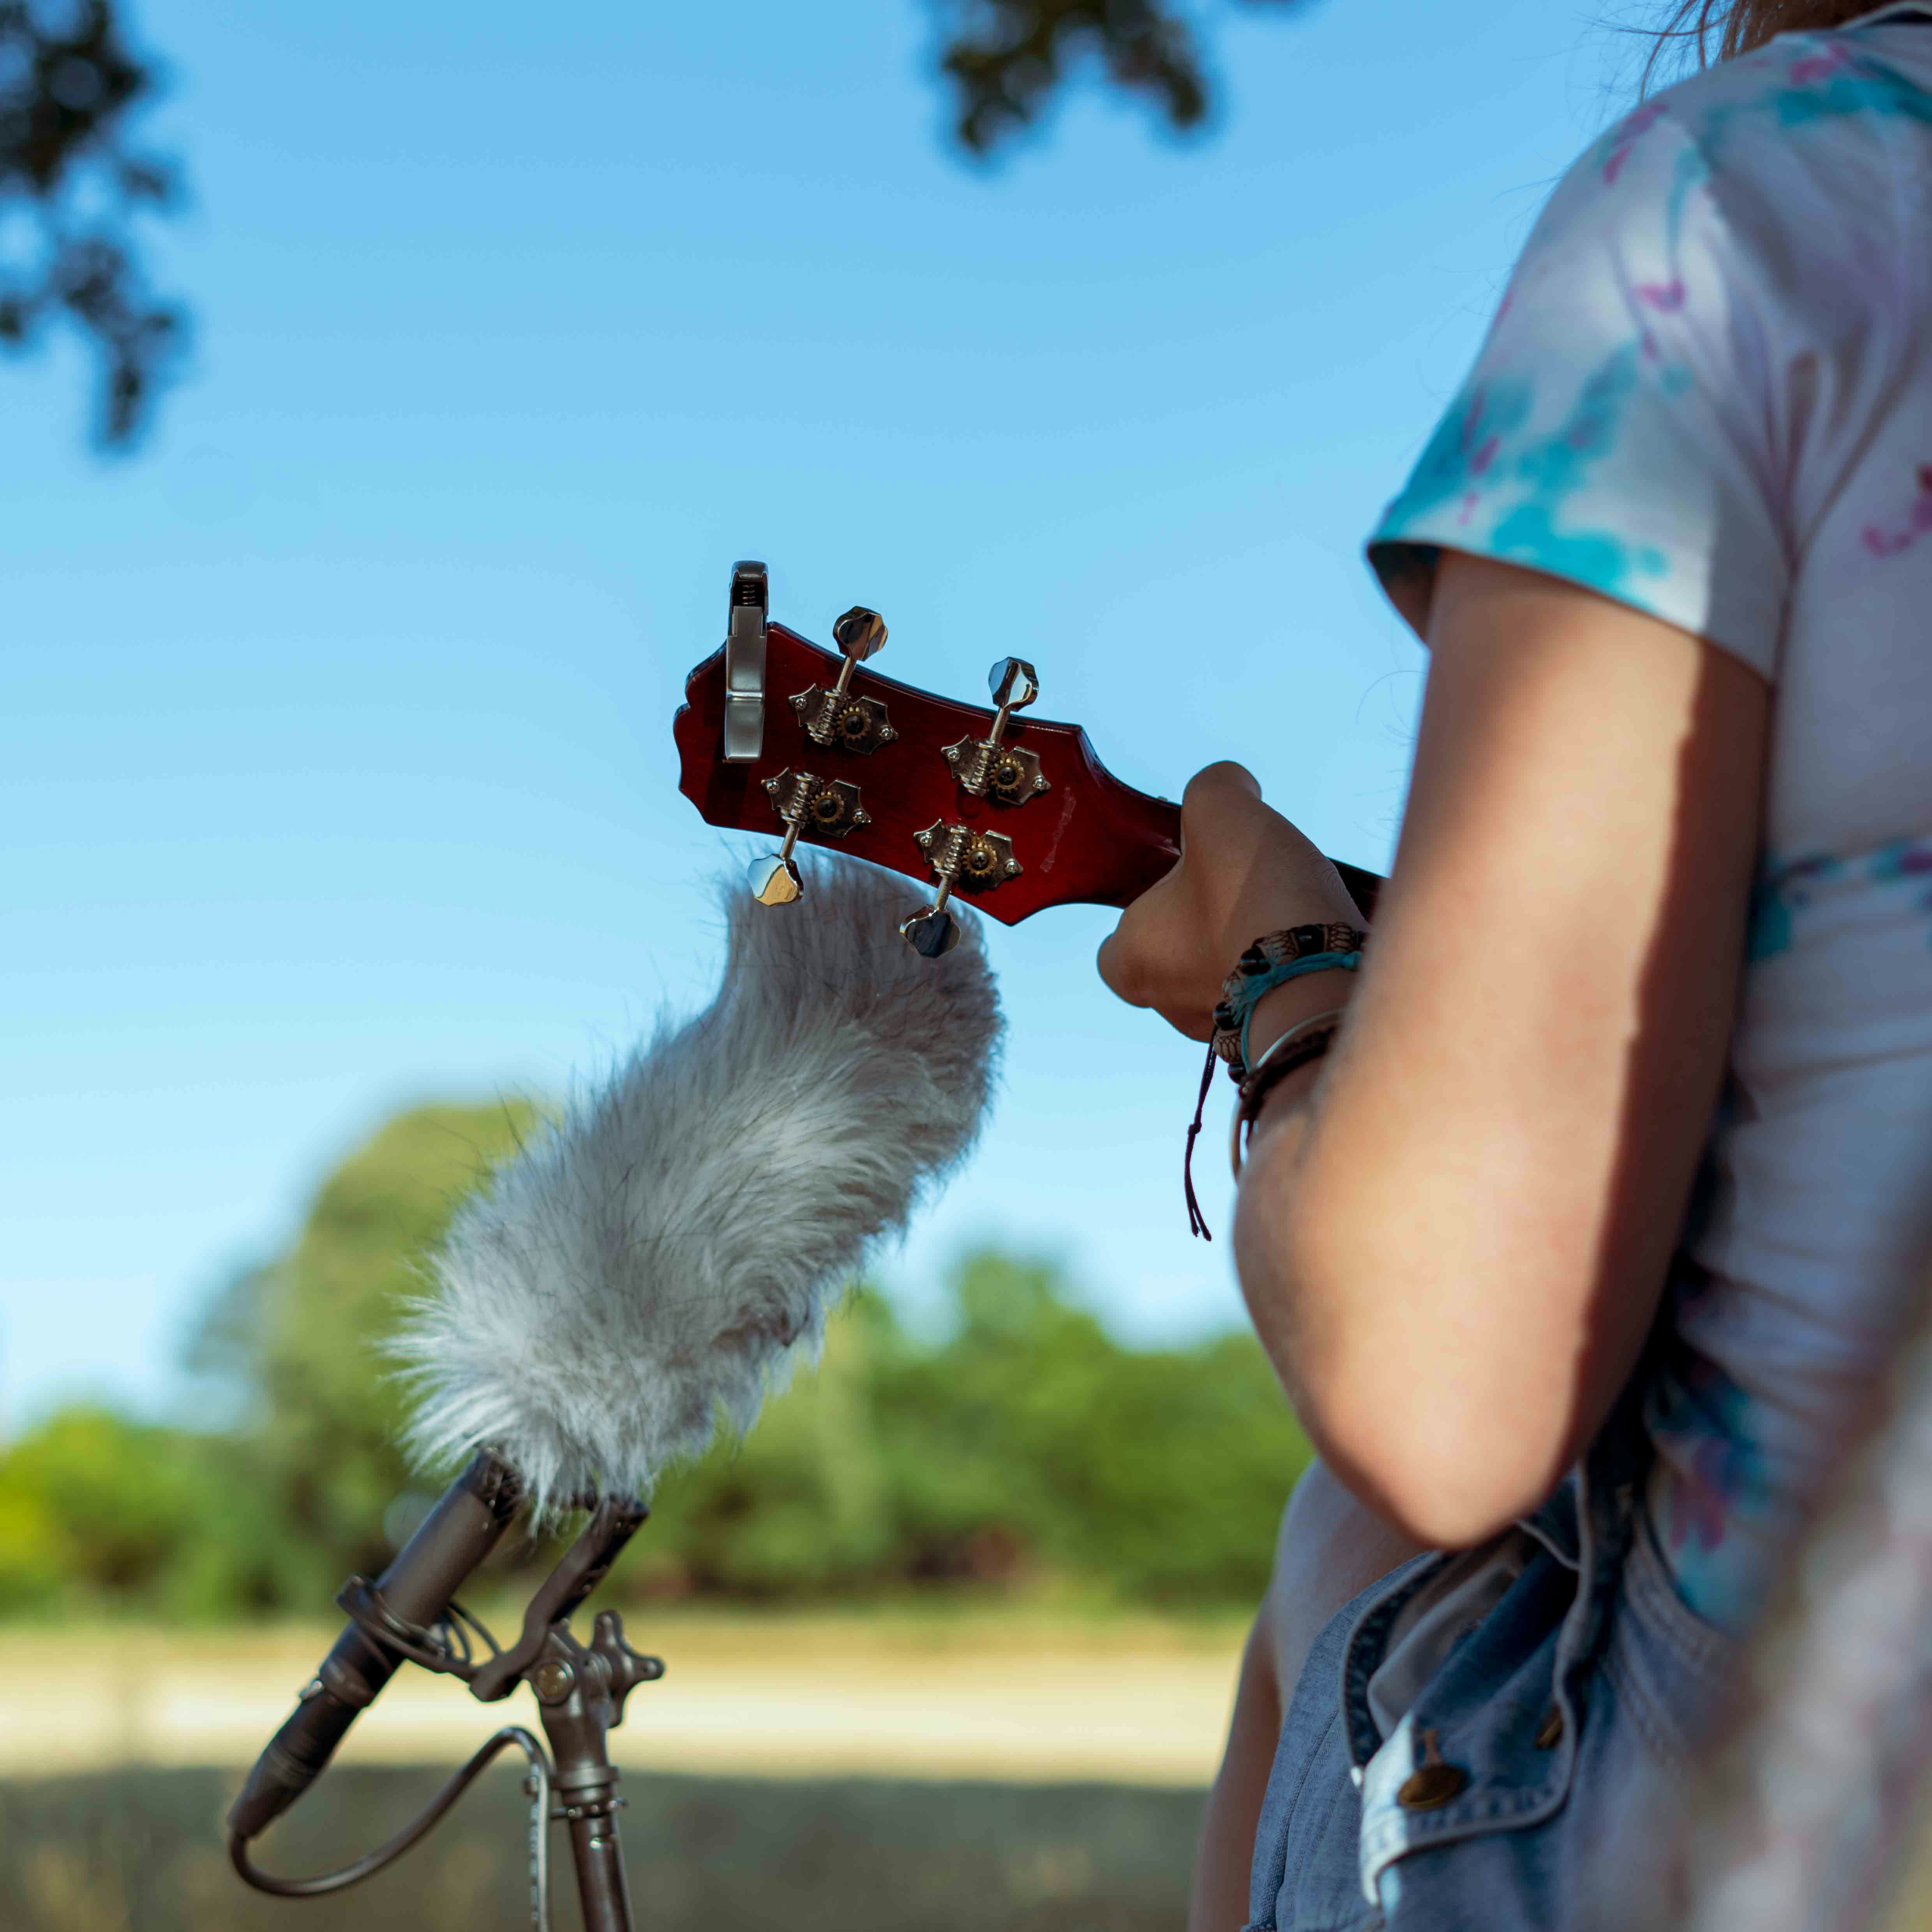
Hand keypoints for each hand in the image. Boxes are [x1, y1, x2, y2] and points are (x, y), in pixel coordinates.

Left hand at [1097, 762, 1362, 1040]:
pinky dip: (1285, 969)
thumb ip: (1214, 786)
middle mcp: (1172, 1005)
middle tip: (1240, 890)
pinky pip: (1271, 996)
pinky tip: (1311, 937)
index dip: (1140, 916)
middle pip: (1175, 960)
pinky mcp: (1277, 1036)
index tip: (1176, 887)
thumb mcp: (1218, 808)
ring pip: (1226, 980)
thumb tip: (1232, 784)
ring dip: (1248, 948)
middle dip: (1204, 927)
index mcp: (1134, 962)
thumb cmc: (1250, 896)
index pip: (1113, 952)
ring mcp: (1225, 1030)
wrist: (1322, 972)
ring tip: (1284, 909)